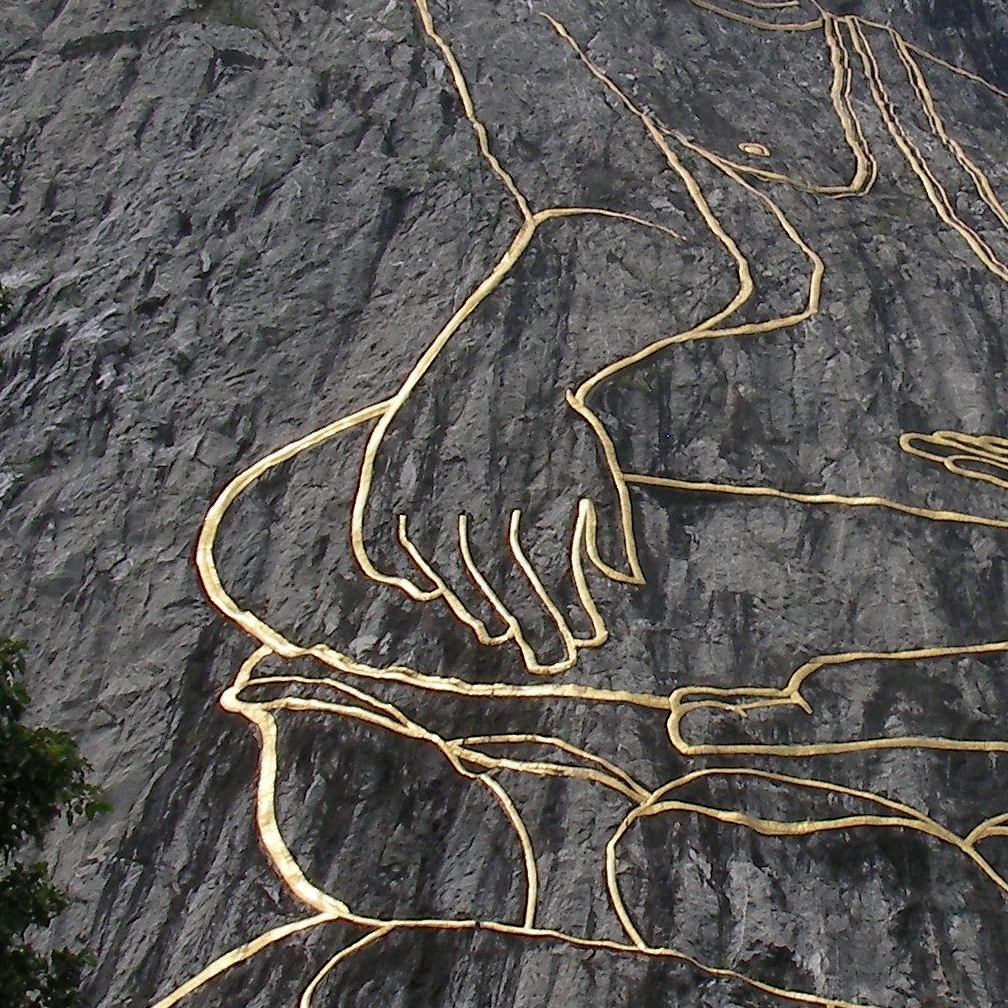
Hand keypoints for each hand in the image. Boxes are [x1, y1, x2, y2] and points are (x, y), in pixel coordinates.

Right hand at [364, 390, 638, 675]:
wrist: (504, 352)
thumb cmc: (554, 421)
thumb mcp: (592, 468)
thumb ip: (607, 526)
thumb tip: (626, 581)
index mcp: (525, 502)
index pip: (540, 585)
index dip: (557, 625)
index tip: (577, 651)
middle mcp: (474, 503)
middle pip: (494, 590)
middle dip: (524, 627)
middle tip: (541, 655)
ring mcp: (426, 491)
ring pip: (440, 574)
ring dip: (468, 608)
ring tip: (491, 630)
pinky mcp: (388, 475)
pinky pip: (381, 540)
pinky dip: (397, 570)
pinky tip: (424, 589)